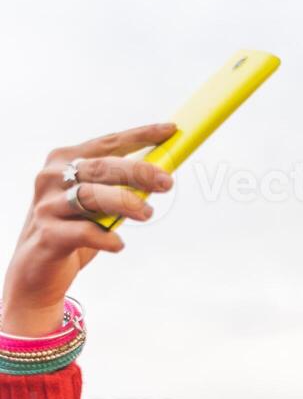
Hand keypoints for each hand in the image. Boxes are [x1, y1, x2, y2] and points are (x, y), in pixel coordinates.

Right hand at [2, 124, 175, 334]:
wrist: (37, 268)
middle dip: (139, 172)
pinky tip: (118, 243)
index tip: (170, 130)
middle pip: (102, 167)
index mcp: (65, 160)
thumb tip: (161, 176)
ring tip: (147, 213)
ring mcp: (48, 205)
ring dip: (126, 203)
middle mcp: (52, 177)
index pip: (108, 143)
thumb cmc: (74, 228)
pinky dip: (106, 237)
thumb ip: (118, 186)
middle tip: (167, 182)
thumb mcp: (95, 202)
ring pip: (92, 195)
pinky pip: (84, 232)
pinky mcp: (48, 234)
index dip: (140, 135)